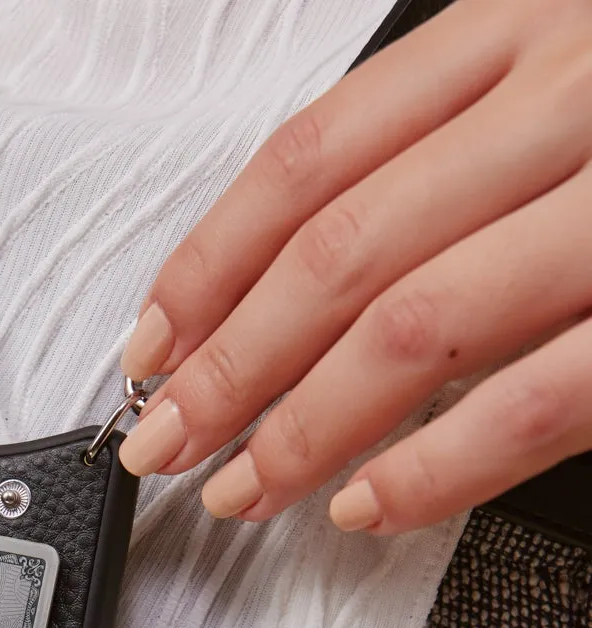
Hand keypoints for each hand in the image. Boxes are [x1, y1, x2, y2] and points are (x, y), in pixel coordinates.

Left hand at [117, 0, 591, 534]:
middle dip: (229, 369)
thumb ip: (454, 153)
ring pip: (420, 324)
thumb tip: (289, 289)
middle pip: (338, 253)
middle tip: (169, 444)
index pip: (308, 161)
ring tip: (248, 490)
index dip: (207, 269)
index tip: (151, 350)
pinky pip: (546, 393)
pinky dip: (442, 466)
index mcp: (525, 26)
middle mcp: (578, 87)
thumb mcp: (573, 72)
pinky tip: (372, 507)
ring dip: (308, 429)